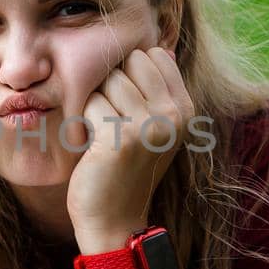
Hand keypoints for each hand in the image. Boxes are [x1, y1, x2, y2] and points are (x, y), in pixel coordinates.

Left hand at [66, 46, 194, 252]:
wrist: (115, 221)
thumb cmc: (127, 170)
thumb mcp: (155, 128)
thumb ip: (159, 90)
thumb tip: (162, 47)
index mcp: (186, 109)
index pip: (154, 55)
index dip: (130, 72)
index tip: (125, 103)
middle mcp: (174, 115)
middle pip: (130, 62)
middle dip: (111, 84)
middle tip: (111, 119)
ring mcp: (150, 126)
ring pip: (108, 80)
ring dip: (95, 103)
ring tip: (102, 134)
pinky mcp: (122, 138)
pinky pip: (91, 102)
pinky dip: (83, 120)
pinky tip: (91, 145)